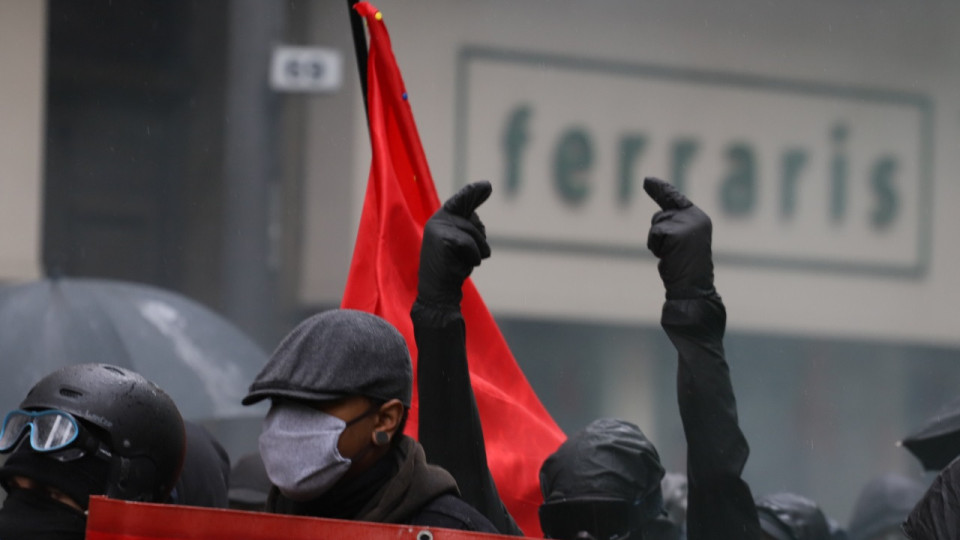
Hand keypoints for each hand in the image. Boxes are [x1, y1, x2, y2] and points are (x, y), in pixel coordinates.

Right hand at [418, 181, 491, 305]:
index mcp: (441, 221)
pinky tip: (465, 266)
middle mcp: (437, 220)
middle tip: (474, 257)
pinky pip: (469, 243)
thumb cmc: (452, 270)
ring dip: (478, 251)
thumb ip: (467, 229)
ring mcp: (438, 228)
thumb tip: (476, 216)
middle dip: (480, 239)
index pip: (461, 202)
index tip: (487, 186)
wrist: (438, 293)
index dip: (473, 193)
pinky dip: (473, 257)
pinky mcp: (441, 238)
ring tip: (467, 263)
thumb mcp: (462, 246)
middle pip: (473, 219)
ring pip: (473, 232)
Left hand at [643, 177, 714, 298]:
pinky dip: (655, 247)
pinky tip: (668, 256)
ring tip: (671, 255)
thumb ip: (674, 225)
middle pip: (661, 215)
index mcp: (699, 218)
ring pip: (656, 224)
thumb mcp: (682, 241)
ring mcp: (686, 223)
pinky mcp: (676, 232)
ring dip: (657, 242)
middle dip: (658, 234)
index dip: (661, 189)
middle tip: (672, 252)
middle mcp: (696, 217)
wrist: (693, 286)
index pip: (676, 199)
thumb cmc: (686, 267)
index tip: (646, 180)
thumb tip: (659, 214)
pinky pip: (654, 234)